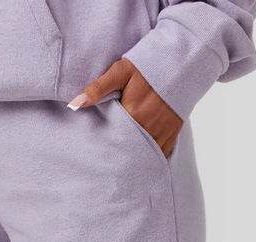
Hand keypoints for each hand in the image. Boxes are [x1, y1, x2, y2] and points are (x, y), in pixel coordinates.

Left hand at [68, 59, 183, 158]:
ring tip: (120, 164)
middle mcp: (148, 128)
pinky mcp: (171, 134)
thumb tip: (75, 103)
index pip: (112, 139)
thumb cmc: (147, 65)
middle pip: (127, 151)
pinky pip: (159, 155)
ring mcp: (161, 133)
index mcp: (133, 115)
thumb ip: (98, 88)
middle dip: (116, 157)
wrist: (180, 63)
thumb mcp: (121, 71)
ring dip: (132, 159)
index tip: (94, 149)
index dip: (103, 144)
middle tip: (104, 162)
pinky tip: (138, 160)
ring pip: (143, 156)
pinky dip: (149, 158)